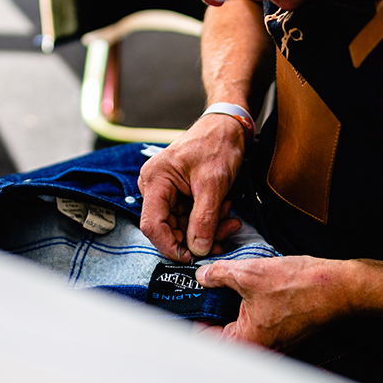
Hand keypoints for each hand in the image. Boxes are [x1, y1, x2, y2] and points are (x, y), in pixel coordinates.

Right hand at [138, 115, 246, 261]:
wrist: (228, 125)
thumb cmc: (218, 144)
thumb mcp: (213, 184)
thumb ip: (204, 218)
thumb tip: (198, 249)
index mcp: (155, 180)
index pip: (152, 225)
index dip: (170, 245)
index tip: (192, 257)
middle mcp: (155, 187)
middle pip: (168, 227)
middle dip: (197, 236)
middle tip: (225, 235)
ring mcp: (166, 191)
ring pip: (182, 225)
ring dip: (207, 228)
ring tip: (230, 219)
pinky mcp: (178, 194)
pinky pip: (190, 217)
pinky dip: (208, 220)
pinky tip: (226, 212)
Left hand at [196, 256, 354, 348]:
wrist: (338, 286)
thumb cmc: (303, 287)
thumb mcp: (249, 273)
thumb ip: (218, 274)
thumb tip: (203, 276)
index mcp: (246, 343)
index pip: (205, 337)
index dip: (195, 315)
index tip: (191, 300)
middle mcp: (259, 349)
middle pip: (222, 332)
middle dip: (214, 309)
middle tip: (208, 288)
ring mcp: (272, 343)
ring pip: (240, 327)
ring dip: (233, 307)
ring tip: (232, 286)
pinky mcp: (283, 333)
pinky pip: (256, 323)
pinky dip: (250, 308)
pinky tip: (252, 289)